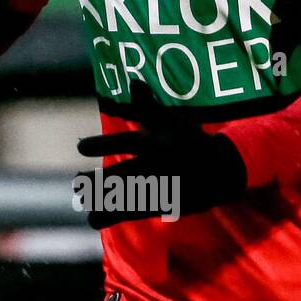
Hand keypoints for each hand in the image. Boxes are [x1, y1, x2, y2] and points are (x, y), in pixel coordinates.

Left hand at [74, 80, 246, 229]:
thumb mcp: (171, 120)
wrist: (222, 169)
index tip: (80, 146)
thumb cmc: (189, 140)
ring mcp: (163, 188)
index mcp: (157, 143)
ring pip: (128, 198)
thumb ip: (147, 105)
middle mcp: (158, 167)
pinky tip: (94, 219)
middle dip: (99, 180)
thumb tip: (133, 81)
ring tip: (84, 201)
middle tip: (78, 179)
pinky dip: (115, 216)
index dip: (103, 144)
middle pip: (124, 176)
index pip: (126, 142)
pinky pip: (136, 212)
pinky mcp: (165, 205)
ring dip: (103, 201)